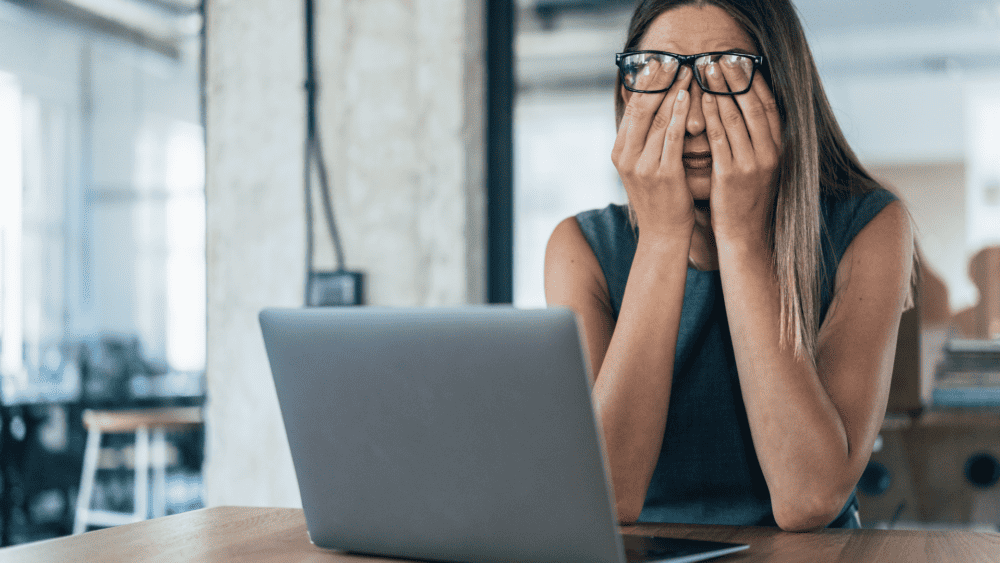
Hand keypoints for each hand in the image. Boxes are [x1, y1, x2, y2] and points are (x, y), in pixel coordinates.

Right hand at [611, 65, 695, 242]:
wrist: (663, 234)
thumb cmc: (659, 198)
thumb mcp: (642, 167)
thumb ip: (643, 140)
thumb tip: (650, 108)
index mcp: (619, 152)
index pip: (631, 108)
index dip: (645, 83)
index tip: (659, 62)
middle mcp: (626, 157)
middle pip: (641, 109)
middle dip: (658, 81)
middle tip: (673, 58)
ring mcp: (643, 166)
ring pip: (658, 119)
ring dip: (674, 91)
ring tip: (687, 71)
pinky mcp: (663, 174)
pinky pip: (672, 136)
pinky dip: (681, 113)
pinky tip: (689, 97)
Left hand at [700, 56, 781, 243]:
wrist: (745, 236)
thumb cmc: (746, 200)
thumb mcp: (760, 168)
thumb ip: (757, 141)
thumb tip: (747, 112)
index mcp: (779, 149)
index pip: (769, 106)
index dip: (755, 81)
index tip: (742, 61)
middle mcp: (770, 153)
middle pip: (753, 106)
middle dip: (736, 79)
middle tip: (720, 58)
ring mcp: (752, 164)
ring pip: (736, 118)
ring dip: (720, 90)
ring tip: (706, 70)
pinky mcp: (731, 175)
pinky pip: (719, 138)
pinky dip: (711, 116)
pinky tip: (702, 100)